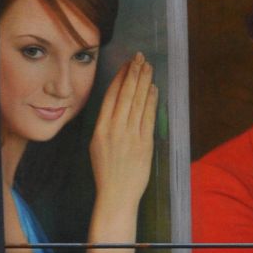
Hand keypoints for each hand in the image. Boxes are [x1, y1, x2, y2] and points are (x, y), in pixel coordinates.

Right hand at [89, 52, 156, 210]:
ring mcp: (129, 136)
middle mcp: (113, 129)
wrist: (116, 195)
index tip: (127, 65)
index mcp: (100, 129)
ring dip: (144, 82)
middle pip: (125, 95)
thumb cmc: (108, 173)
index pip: (111, 97)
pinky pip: (148, 117)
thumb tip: (117, 108)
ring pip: (137, 102)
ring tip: (148, 67)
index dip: (120, 78)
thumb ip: (107, 127)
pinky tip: (154, 89)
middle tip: (140, 57)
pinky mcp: (143, 144)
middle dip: (133, 74)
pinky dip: (151, 101)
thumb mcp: (98, 146)